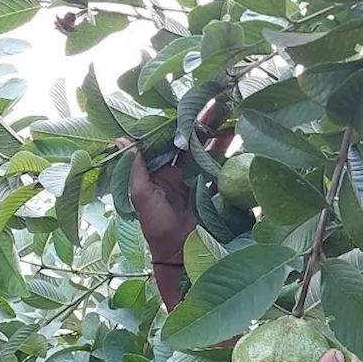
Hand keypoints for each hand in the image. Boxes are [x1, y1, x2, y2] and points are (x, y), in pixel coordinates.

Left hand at [124, 98, 233, 261]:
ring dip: (221, 140)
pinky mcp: (212, 196)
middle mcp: (178, 175)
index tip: (190, 107)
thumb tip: (121, 140)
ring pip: (210, 156)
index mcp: (159, 173)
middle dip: (205, 126)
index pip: (170, 143)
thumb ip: (135, 169)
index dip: (179, 125)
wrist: (178, 256)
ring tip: (234, 123)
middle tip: (219, 106)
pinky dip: (230, 163)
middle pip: (193, 145)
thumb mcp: (141, 196)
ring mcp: (197, 184)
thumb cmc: (155, 227)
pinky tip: (241, 148)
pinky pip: (221, 175)